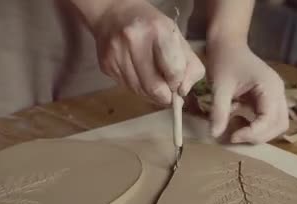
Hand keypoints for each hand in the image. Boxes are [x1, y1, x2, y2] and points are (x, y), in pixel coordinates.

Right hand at [83, 0, 204, 104]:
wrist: (114, 14)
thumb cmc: (152, 27)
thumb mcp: (177, 38)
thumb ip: (189, 66)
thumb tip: (183, 91)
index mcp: (158, 30)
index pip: (174, 72)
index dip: (178, 83)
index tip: (177, 82)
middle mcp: (134, 40)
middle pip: (154, 88)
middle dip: (165, 96)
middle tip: (168, 93)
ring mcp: (117, 53)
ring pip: (139, 91)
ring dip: (150, 93)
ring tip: (153, 81)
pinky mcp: (106, 64)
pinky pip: (127, 88)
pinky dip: (137, 87)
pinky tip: (139, 75)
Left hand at [207, 41, 288, 143]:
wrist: (228, 44)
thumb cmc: (225, 60)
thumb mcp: (220, 86)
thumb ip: (219, 111)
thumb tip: (215, 134)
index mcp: (270, 87)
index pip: (270, 119)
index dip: (253, 133)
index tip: (232, 137)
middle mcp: (278, 92)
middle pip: (279, 125)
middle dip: (258, 136)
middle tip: (235, 136)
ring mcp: (276, 95)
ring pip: (277, 125)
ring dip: (259, 133)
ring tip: (237, 128)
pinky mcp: (269, 99)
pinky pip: (269, 120)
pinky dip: (256, 126)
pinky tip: (238, 119)